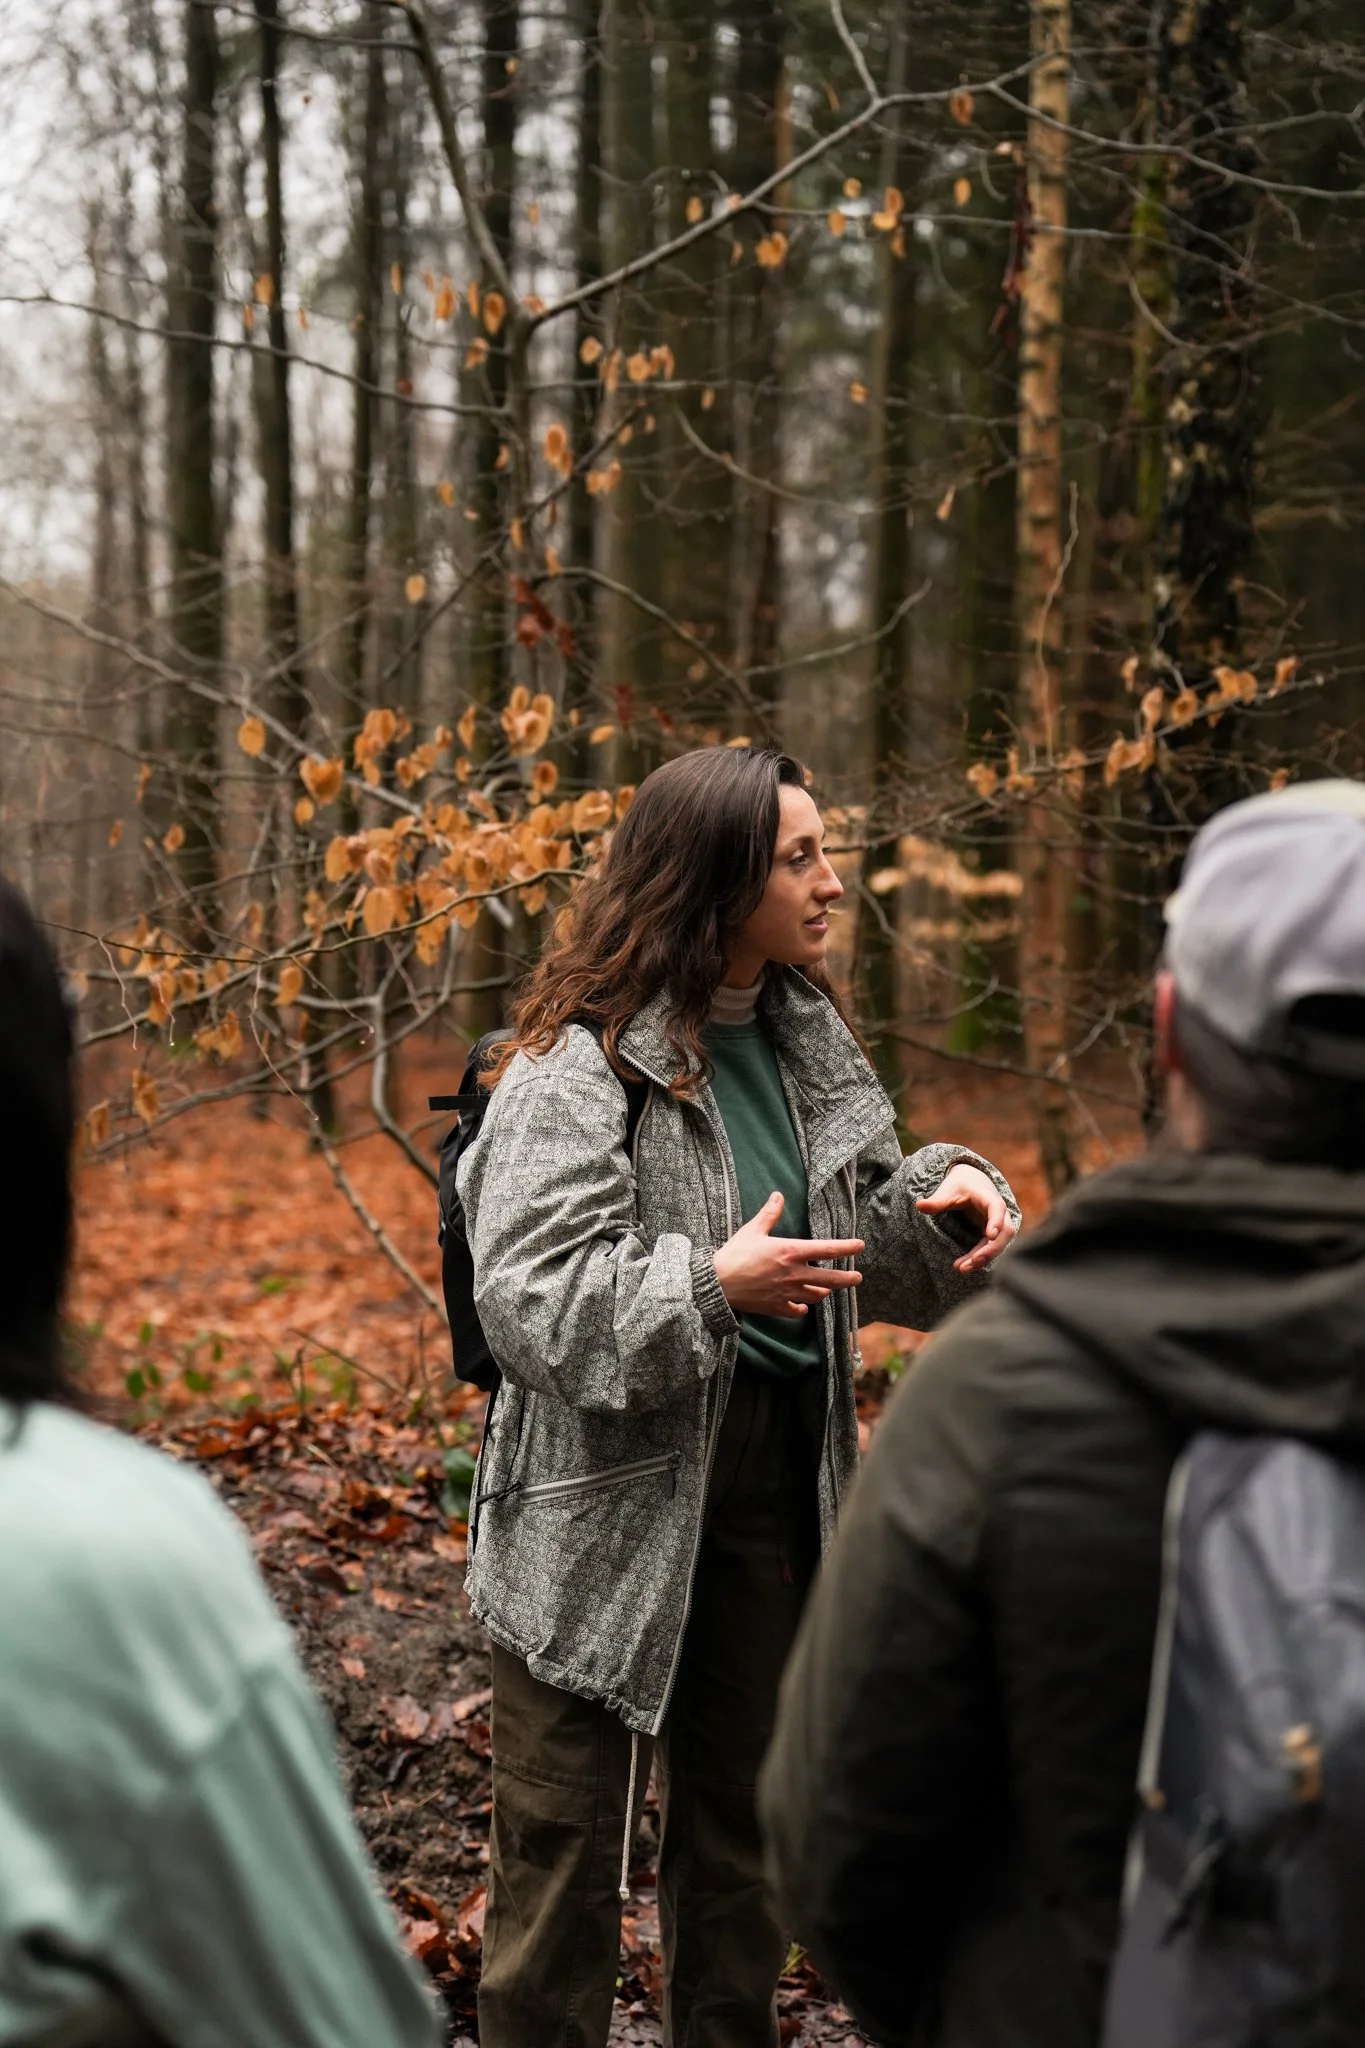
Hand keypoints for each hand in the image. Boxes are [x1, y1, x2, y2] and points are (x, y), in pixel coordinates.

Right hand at [712, 1192, 863, 1319]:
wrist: (718, 1283)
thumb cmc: (735, 1254)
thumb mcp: (753, 1230)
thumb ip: (769, 1214)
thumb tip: (778, 1195)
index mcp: (791, 1252)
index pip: (827, 1249)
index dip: (846, 1247)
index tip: (860, 1245)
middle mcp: (794, 1274)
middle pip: (830, 1279)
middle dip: (847, 1279)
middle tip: (858, 1278)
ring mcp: (788, 1293)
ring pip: (815, 1295)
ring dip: (823, 1291)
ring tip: (827, 1289)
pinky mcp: (777, 1307)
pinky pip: (797, 1310)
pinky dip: (801, 1308)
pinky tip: (801, 1306)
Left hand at [917, 1164, 1017, 1274]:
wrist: (969, 1182)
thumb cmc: (959, 1185)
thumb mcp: (947, 1190)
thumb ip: (936, 1201)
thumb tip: (919, 1205)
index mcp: (989, 1197)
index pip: (997, 1208)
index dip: (996, 1221)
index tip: (991, 1235)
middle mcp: (999, 1212)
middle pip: (1005, 1231)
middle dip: (990, 1249)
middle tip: (973, 1263)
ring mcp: (998, 1224)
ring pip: (998, 1243)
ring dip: (983, 1258)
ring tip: (962, 1269)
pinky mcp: (992, 1234)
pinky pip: (989, 1248)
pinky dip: (978, 1257)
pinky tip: (963, 1266)